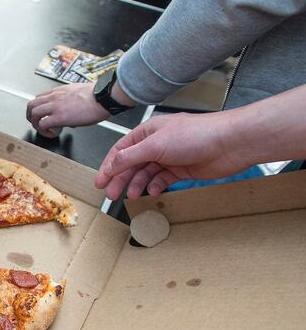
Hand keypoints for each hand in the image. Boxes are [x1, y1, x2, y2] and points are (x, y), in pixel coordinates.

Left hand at [26, 83, 109, 137]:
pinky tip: (52, 133)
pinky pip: (42, 124)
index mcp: (59, 90)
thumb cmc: (97, 95)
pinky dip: (44, 131)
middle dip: (31, 115)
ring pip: (33, 113)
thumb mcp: (79, 92)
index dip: (39, 107)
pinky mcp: (59, 117)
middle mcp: (54, 97)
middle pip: (31, 104)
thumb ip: (70, 100)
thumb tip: (70, 111)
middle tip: (36, 123)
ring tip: (43, 130)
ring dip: (35, 123)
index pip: (40, 97)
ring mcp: (55, 106)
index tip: (44, 114)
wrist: (103, 97)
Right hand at [95, 112, 246, 199]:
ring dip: (137, 185)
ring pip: (145, 173)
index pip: (120, 150)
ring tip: (132, 197)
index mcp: (147, 132)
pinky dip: (155, 186)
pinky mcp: (181, 169)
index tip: (100, 182)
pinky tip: (153, 192)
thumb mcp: (156, 145)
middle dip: (120, 179)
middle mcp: (156, 143)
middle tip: (112, 195)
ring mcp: (169, 156)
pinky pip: (162, 180)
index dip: (108, 167)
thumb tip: (111, 165)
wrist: (230, 143)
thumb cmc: (197, 135)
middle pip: (131, 164)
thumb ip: (130, 157)